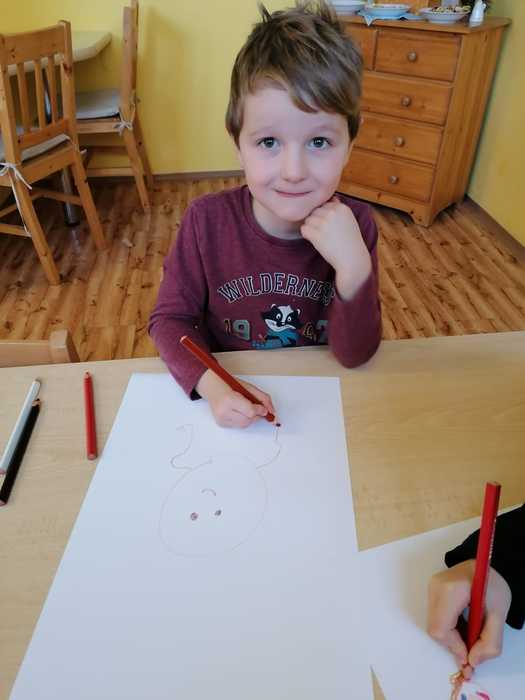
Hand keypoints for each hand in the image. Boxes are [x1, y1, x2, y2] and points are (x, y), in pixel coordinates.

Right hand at [196, 369, 275, 428]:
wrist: (213, 388)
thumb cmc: (229, 385)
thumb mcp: (248, 387)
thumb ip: (263, 399)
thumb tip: (272, 411)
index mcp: (229, 399)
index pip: (250, 411)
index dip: (259, 410)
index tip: (264, 409)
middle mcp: (223, 411)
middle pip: (248, 420)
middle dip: (256, 415)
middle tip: (257, 409)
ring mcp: (221, 419)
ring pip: (244, 425)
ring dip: (250, 418)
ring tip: (246, 408)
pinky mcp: (221, 424)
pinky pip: (238, 426)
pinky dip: (242, 420)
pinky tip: (239, 411)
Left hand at [300, 197, 371, 300]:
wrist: (352, 259)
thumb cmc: (350, 242)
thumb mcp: (349, 220)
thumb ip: (339, 209)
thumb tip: (332, 198)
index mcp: (341, 207)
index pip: (323, 205)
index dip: (324, 216)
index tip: (330, 227)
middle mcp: (332, 213)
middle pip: (314, 211)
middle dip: (316, 221)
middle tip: (324, 234)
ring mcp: (324, 223)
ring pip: (308, 220)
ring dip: (311, 229)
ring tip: (321, 238)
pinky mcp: (316, 234)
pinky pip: (303, 230)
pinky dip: (307, 236)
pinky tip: (316, 241)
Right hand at [427, 560, 511, 678]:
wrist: (485, 564)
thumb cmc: (493, 586)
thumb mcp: (500, 615)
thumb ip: (490, 642)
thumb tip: (472, 661)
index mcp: (452, 590)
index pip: (442, 628)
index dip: (454, 647)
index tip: (470, 657)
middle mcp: (436, 587)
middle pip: (435, 628)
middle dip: (453, 644)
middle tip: (472, 648)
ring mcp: (431, 587)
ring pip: (434, 624)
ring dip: (451, 637)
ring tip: (470, 633)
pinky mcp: (431, 589)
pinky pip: (435, 617)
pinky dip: (448, 628)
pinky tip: (463, 624)